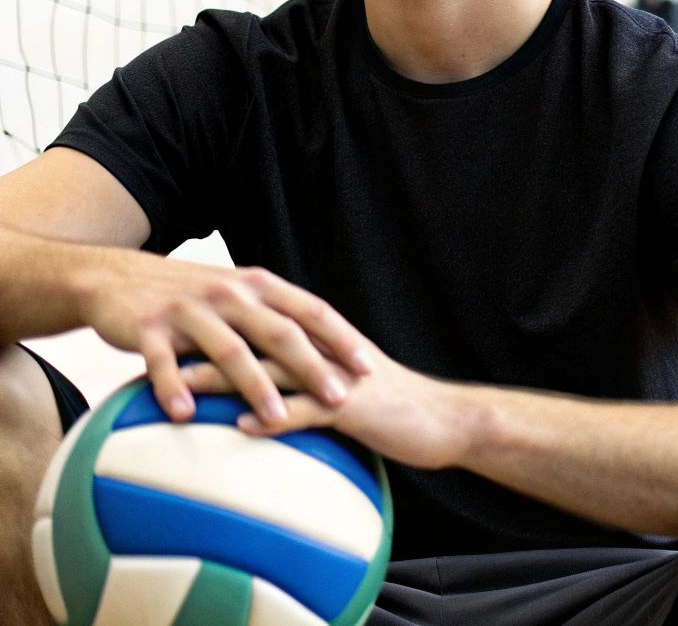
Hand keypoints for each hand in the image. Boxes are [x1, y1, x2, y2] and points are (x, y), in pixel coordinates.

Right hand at [77, 249, 373, 428]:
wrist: (115, 276)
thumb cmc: (190, 296)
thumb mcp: (238, 295)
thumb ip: (276, 317)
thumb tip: (325, 353)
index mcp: (258, 286)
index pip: (311, 310)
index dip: (341, 338)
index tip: (368, 368)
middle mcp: (229, 294)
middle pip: (279, 332)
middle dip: (312, 367)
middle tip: (339, 399)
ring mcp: (189, 310)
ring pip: (229, 350)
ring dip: (254, 385)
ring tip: (277, 418)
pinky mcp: (148, 326)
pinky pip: (162, 361)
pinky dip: (173, 387)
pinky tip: (185, 414)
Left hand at [178, 344, 474, 470]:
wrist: (446, 419)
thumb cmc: (397, 407)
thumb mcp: (349, 383)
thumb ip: (311, 376)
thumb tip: (270, 386)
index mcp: (324, 341)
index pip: (262, 323)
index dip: (219, 320)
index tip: (175, 321)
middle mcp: (327, 352)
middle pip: (257, 339)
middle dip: (210, 339)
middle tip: (162, 342)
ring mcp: (339, 378)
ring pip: (274, 371)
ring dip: (228, 376)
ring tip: (184, 383)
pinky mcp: (353, 409)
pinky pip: (306, 413)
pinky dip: (273, 418)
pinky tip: (240, 427)